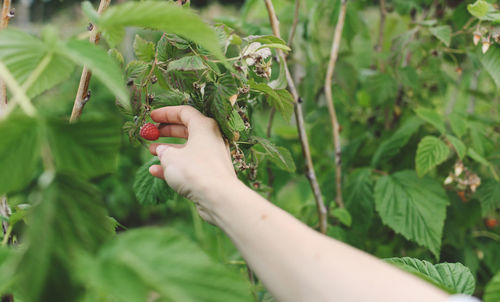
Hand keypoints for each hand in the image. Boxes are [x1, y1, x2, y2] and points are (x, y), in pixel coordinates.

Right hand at [148, 105, 236, 223]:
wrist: (218, 197)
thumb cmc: (195, 171)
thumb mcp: (171, 157)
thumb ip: (163, 150)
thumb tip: (161, 150)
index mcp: (204, 126)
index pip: (184, 112)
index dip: (166, 113)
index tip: (152, 116)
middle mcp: (211, 139)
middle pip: (186, 129)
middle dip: (167, 131)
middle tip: (151, 133)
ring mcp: (212, 156)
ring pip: (187, 149)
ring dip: (168, 150)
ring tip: (151, 150)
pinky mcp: (210, 173)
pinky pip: (190, 165)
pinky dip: (174, 166)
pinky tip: (155, 171)